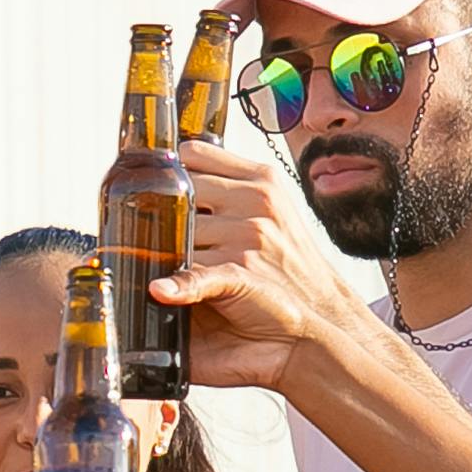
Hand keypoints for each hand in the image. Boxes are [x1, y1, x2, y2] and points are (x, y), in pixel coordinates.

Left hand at [162, 140, 366, 392]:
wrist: (320, 317)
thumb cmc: (288, 266)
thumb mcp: (271, 211)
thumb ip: (231, 189)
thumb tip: (178, 174)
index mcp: (261, 181)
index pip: (194, 154)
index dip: (171, 171)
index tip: (157, 185)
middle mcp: (257, 203)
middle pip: (180, 193)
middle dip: (164, 214)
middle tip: (152, 231)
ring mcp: (249, 238)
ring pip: (180, 234)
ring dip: (166, 251)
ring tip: (164, 263)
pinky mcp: (240, 275)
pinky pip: (198, 273)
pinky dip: (177, 283)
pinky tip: (160, 289)